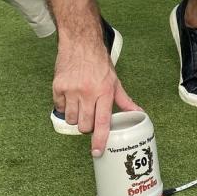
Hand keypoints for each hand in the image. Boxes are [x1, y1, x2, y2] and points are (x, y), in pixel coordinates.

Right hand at [53, 40, 139, 155]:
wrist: (81, 43)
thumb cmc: (100, 63)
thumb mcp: (115, 82)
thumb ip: (125, 101)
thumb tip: (138, 114)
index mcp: (104, 92)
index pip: (103, 122)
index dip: (100, 140)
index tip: (97, 152)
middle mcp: (87, 92)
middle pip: (84, 125)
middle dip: (87, 127)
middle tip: (91, 116)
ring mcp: (71, 90)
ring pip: (71, 119)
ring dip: (76, 117)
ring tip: (81, 104)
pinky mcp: (58, 87)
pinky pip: (60, 108)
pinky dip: (65, 106)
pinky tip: (71, 96)